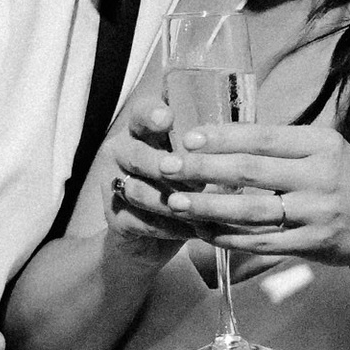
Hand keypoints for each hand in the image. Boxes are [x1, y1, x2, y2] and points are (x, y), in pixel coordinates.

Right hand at [101, 96, 204, 253]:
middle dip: (167, 168)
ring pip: (138, 191)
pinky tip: (193, 230)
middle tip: (197, 182)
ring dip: (172, 202)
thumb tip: (237, 163)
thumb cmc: (175, 189)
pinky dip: (170, 227)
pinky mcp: (114, 217)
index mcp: (141, 132)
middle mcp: (121, 153)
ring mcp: (112, 184)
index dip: (152, 115)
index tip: (167, 118)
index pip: (141, 114)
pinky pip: (141, 221)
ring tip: (201, 210)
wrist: (144, 236)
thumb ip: (205, 159)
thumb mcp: (189, 165)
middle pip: (138, 156)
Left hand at [135, 116, 349, 281]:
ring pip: (252, 210)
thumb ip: (288, 146)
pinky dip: (231, 237)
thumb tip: (229, 135)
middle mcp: (320, 177)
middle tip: (167, 166)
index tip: (188, 137)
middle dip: (204, 169)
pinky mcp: (312, 244)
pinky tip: (206, 231)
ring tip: (177, 202)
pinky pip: (263, 241)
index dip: (223, 137)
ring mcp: (316, 213)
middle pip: (252, 171)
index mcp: (322, 145)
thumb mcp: (330, 151)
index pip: (264, 137)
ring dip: (210, 207)